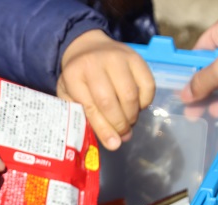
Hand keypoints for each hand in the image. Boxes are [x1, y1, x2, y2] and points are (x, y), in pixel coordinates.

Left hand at [57, 30, 154, 150]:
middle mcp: (95, 63)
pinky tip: (137, 106)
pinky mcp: (136, 57)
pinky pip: (147, 85)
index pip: (91, 107)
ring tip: (128, 122)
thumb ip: (83, 116)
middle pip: (111, 102)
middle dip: (119, 124)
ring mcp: (118, 57)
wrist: (88, 47)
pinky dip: (145, 101)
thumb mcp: (69, 95)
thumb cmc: (78, 78)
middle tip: (122, 134)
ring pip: (130, 95)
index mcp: (74, 75)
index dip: (103, 128)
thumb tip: (111, 142)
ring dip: (132, 115)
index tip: (113, 143)